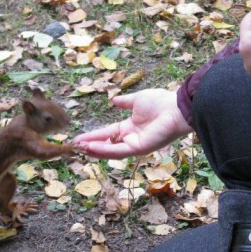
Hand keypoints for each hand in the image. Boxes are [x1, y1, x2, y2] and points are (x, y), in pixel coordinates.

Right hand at [73, 89, 192, 158]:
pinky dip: (105, 150)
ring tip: (80, 149)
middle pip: (106, 144)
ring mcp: (134, 145)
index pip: (107, 133)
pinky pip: (119, 151)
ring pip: (110, 151)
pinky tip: (92, 147)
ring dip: (95, 150)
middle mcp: (130, 138)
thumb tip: (114, 100)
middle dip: (90, 145)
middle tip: (75, 146)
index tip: (79, 138)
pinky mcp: (139, 149)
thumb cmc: (160, 102)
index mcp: (130, 127)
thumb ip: (125, 102)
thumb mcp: (137, 100)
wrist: (175, 108)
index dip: (93, 135)